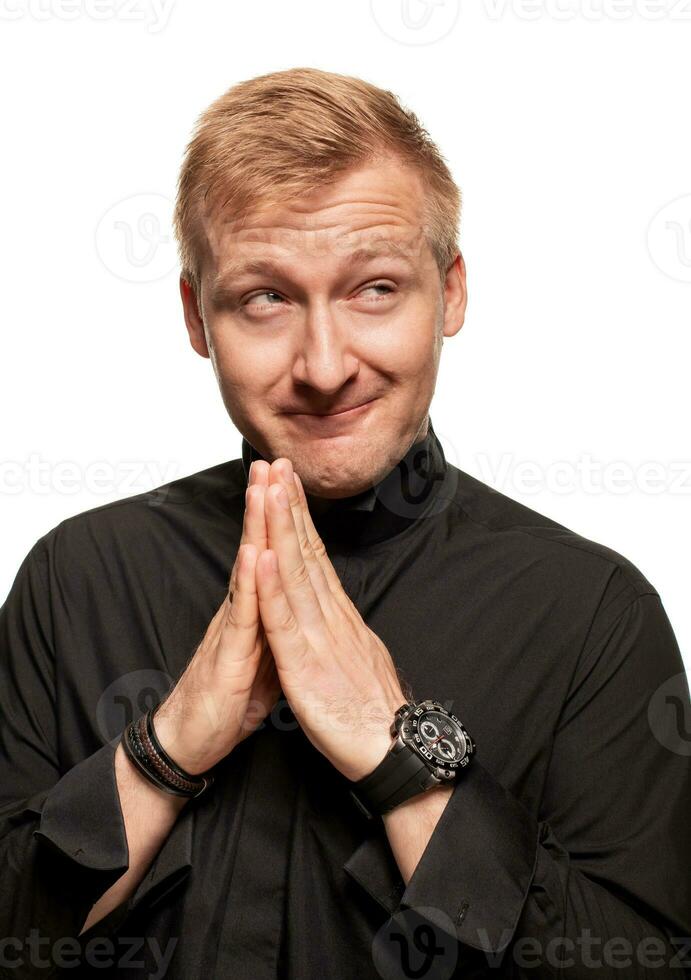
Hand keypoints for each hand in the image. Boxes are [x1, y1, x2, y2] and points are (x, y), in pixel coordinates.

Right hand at [153, 462, 280, 773]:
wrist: (193, 740)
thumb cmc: (229, 698)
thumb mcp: (268, 656)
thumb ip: (281, 625)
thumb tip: (300, 607)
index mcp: (258, 609)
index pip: (273, 554)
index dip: (283, 518)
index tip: (292, 480)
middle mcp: (243, 609)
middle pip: (259, 547)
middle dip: (267, 503)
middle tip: (274, 461)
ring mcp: (234, 627)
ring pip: (248, 569)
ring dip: (257, 527)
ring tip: (263, 488)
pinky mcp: (228, 654)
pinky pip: (242, 614)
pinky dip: (250, 583)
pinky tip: (256, 554)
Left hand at [254, 457, 408, 781]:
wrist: (392, 749)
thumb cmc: (372, 712)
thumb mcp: (356, 659)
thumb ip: (341, 631)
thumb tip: (336, 612)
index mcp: (338, 616)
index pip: (315, 556)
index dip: (299, 518)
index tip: (288, 484)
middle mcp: (330, 615)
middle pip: (305, 552)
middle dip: (288, 505)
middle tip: (278, 464)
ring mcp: (318, 635)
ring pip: (295, 573)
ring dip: (280, 528)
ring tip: (270, 489)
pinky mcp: (306, 663)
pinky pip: (286, 619)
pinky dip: (274, 585)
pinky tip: (264, 554)